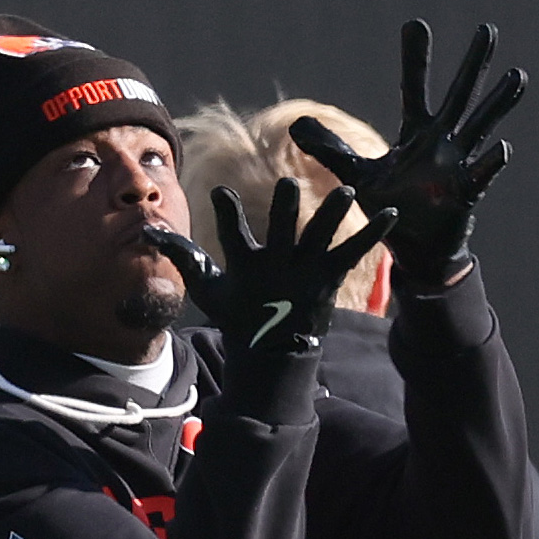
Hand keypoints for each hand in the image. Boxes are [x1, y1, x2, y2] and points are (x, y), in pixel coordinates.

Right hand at [144, 179, 395, 350]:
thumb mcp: (206, 287)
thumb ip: (181, 256)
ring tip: (348, 189)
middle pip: (281, 233)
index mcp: (246, 266)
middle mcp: (277, 266)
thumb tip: (148, 231)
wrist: (271, 353)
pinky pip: (353, 252)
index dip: (226, 214)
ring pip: (320, 237)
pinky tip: (391, 214)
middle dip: (284, 210)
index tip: (221, 192)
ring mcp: (305, 272)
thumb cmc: (235, 314)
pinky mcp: (328, 278)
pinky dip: (372, 233)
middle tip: (288, 184)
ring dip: (333, 213)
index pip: (233, 235)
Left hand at [289, 20, 526, 285]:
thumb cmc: (391, 206)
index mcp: (416, 134)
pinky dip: (490, 163)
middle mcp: (442, 142)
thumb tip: (296, 125)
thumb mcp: (354, 175)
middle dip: (474, 63)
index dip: (414, 59)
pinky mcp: (465, 194)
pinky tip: (503, 147)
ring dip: (498, 102)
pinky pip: (479, 177)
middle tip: (489, 29)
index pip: (413, 88)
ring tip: (517, 75)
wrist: (414, 248)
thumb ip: (330, 149)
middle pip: (460, 95)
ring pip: (481, 127)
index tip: (414, 24)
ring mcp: (458, 165)